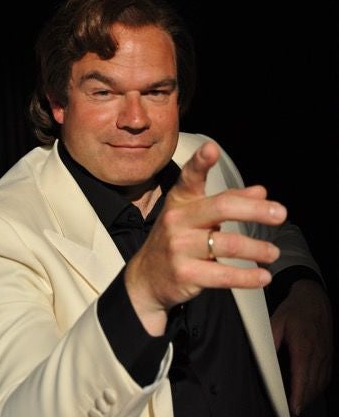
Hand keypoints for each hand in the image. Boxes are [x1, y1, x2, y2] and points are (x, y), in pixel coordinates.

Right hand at [124, 140, 287, 334]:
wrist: (147, 278)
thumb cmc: (178, 238)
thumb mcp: (196, 215)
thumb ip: (229, 201)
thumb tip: (261, 192)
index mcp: (181, 200)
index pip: (190, 177)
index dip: (200, 162)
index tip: (211, 149)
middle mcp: (177, 219)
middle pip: (221, 208)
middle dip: (255, 210)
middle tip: (281, 214)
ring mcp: (179, 247)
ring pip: (228, 244)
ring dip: (257, 248)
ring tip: (273, 252)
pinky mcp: (185, 274)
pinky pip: (224, 275)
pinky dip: (248, 277)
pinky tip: (263, 276)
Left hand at [270, 279, 333, 415]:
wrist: (314, 299)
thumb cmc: (296, 310)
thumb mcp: (277, 320)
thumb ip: (270, 340)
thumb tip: (263, 356)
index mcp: (304, 345)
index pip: (301, 376)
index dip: (297, 394)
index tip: (292, 407)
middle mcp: (317, 352)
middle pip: (311, 384)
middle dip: (302, 400)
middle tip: (290, 410)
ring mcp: (325, 354)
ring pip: (319, 383)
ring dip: (309, 396)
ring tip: (297, 404)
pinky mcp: (328, 355)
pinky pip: (325, 377)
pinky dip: (317, 387)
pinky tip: (309, 391)